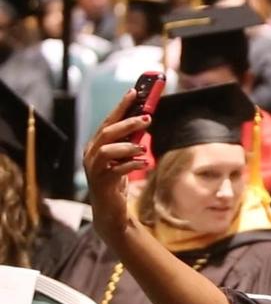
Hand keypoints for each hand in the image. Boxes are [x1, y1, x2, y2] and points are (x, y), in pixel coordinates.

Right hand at [83, 90, 149, 239]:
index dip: (120, 106)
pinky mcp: (102, 183)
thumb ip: (130, 142)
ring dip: (128, 145)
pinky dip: (132, 164)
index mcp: (96, 145)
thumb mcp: (124, 158)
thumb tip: (145, 121)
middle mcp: (91, 154)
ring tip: (144, 146)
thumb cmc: (117, 181)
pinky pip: (117, 170)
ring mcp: (94, 169)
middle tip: (147, 117)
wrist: (110, 212)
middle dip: (127, 123)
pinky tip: (144, 163)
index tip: (133, 92)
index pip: (108, 121)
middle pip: (107, 132)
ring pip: (108, 150)